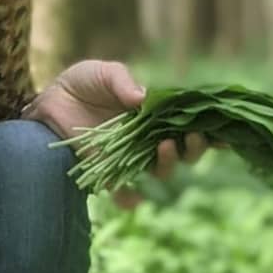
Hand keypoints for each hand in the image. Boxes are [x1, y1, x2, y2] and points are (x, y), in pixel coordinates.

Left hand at [23, 60, 210, 187]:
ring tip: (164, 145)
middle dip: (196, 147)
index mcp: (156, 116)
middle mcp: (149, 141)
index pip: (190, 125)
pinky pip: (126, 195)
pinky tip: (135, 194)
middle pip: (185, 152)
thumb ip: (123, 81)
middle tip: (193, 136)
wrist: (46, 105)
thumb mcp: (102, 73)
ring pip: (162, 171)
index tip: (225, 131)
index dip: (211, 130)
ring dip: (170, 162)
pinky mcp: (109, 175)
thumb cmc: (79, 85)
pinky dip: (132, 198)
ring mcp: (131, 160)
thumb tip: (144, 98)